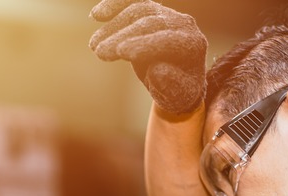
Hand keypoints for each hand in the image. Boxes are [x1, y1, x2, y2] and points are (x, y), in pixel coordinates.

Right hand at [89, 0, 206, 114]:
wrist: (176, 81)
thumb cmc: (176, 91)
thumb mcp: (175, 96)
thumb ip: (169, 84)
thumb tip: (158, 70)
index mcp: (193, 44)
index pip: (168, 40)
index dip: (145, 45)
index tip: (121, 52)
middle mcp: (184, 24)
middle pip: (150, 24)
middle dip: (122, 37)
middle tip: (100, 52)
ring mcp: (168, 14)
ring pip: (138, 11)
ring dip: (113, 26)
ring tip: (94, 45)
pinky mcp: (152, 10)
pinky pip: (133, 2)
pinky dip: (115, 5)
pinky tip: (96, 15)